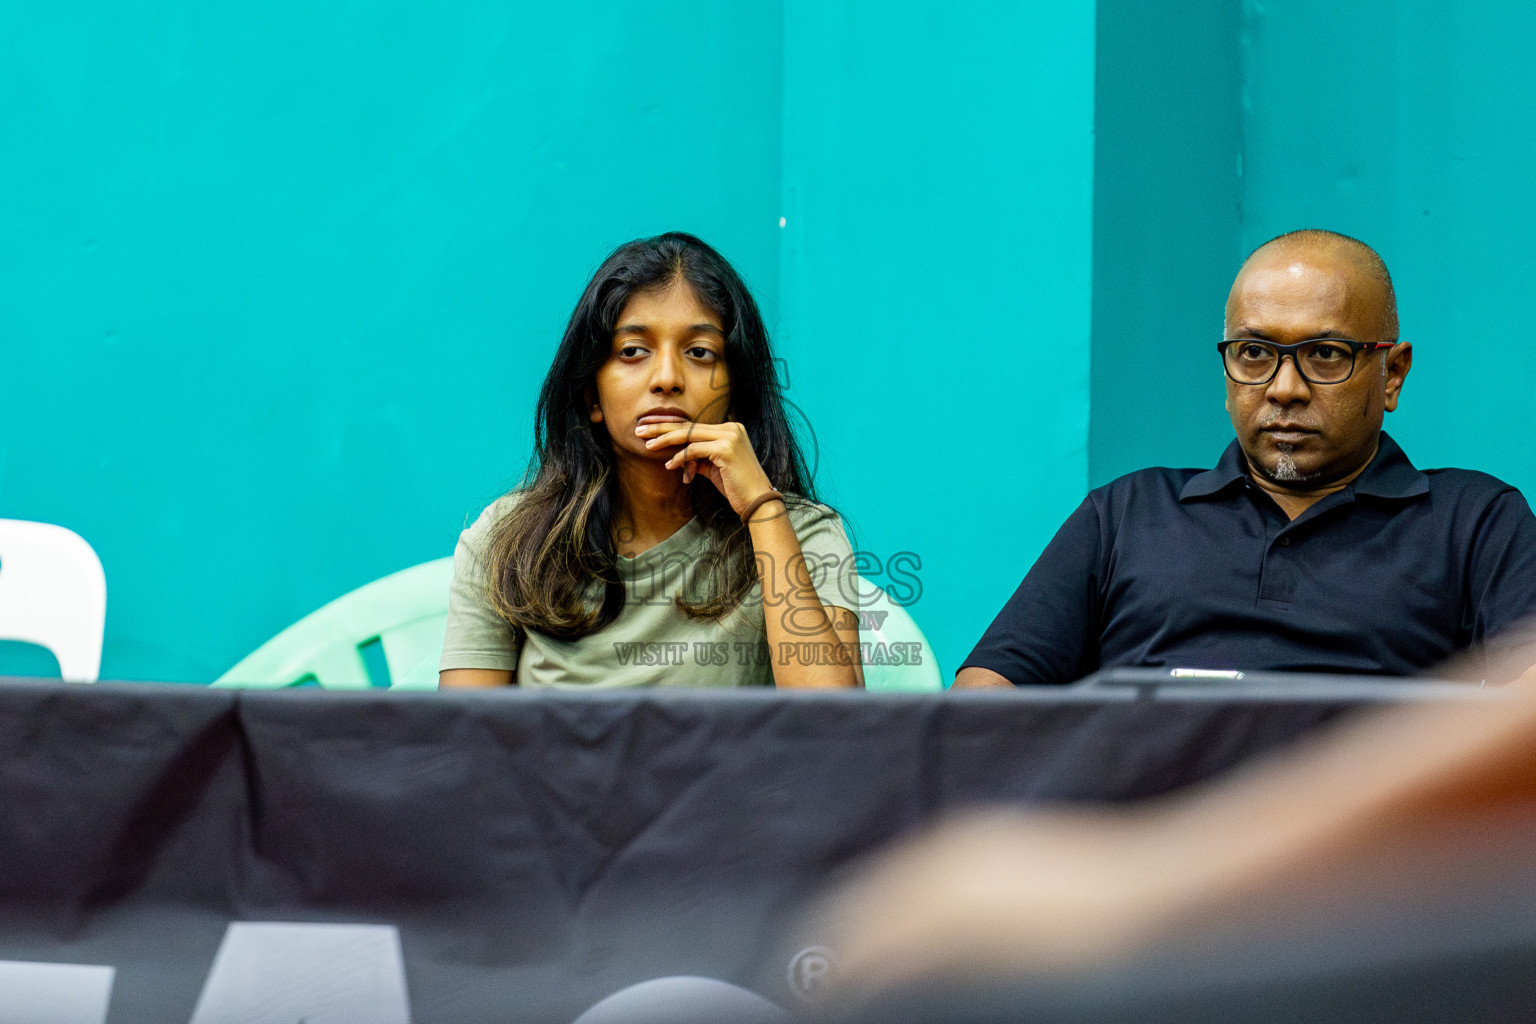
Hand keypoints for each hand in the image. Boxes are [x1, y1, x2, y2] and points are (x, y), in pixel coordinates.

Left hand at [635, 419, 775, 516]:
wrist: (757, 501)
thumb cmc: (736, 487)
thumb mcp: (714, 467)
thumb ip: (699, 458)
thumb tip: (679, 458)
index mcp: (730, 428)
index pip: (693, 425)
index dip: (669, 425)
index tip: (649, 428)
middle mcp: (731, 427)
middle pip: (688, 425)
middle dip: (661, 427)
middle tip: (640, 430)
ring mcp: (730, 436)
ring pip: (689, 434)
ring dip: (666, 441)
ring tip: (648, 446)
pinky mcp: (726, 449)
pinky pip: (694, 450)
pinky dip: (680, 458)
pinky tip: (670, 466)